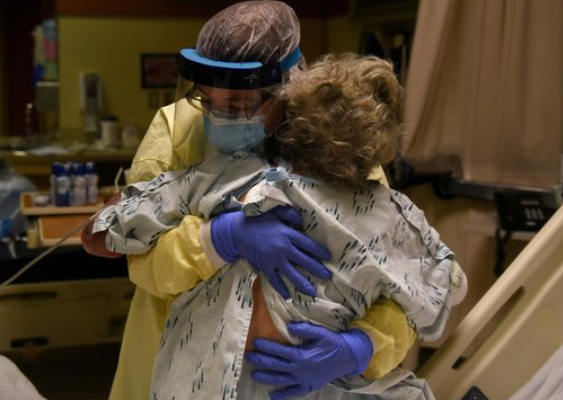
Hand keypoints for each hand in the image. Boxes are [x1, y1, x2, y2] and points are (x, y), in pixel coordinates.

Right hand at [211, 207, 330, 296]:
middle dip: (317, 269)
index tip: (328, 257)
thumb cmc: (257, 220)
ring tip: (313, 292)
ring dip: (303, 284)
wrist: (238, 231)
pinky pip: (275, 280)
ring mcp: (274, 259)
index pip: (308, 245)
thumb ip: (289, 215)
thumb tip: (303, 221)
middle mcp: (284, 248)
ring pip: (292, 274)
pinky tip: (288, 296)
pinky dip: (281, 288)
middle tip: (327, 276)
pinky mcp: (265, 267)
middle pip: (304, 261)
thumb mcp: (275, 213)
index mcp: (288, 234)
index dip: (319, 252)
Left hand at [245, 322, 373, 399]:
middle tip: (249, 356)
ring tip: (254, 374)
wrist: (348, 358)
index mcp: (302, 355)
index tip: (256, 342)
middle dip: (262, 360)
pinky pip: (294, 392)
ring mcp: (304, 380)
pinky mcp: (309, 386)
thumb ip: (304, 329)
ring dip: (267, 377)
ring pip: (281, 379)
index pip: (279, 351)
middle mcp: (300, 369)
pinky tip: (273, 396)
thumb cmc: (333, 343)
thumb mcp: (320, 333)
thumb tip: (289, 326)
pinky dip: (283, 395)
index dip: (267, 347)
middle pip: (277, 365)